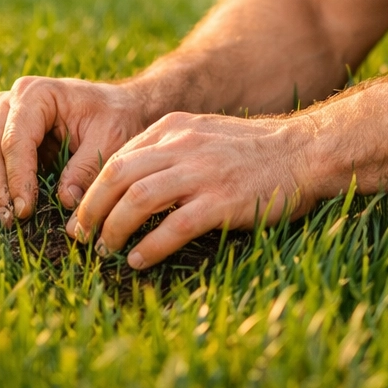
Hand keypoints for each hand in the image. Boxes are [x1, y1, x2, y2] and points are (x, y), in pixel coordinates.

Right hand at [0, 76, 149, 224]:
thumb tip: (64, 200)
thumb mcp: (111, 137)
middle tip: (8, 220)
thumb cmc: (113, 117)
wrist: (114, 106)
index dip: (16, 178)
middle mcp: (9, 102)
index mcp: (37, 94)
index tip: (24, 210)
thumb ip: (87, 167)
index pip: (15, 140)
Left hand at [67, 112, 317, 268]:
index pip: (118, 157)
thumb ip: (173, 149)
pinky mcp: (222, 200)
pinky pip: (173, 227)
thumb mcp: (207, 134)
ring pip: (137, 199)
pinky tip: (139, 260)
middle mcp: (183, 144)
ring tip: (107, 251)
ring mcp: (203, 171)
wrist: (305, 151)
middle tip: (82, 237)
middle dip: (91, 209)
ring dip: (114, 229)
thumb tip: (133, 183)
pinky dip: (149, 246)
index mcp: (176, 127)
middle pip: (117, 175)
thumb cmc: (256, 150)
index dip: (93, 190)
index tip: (83, 215)